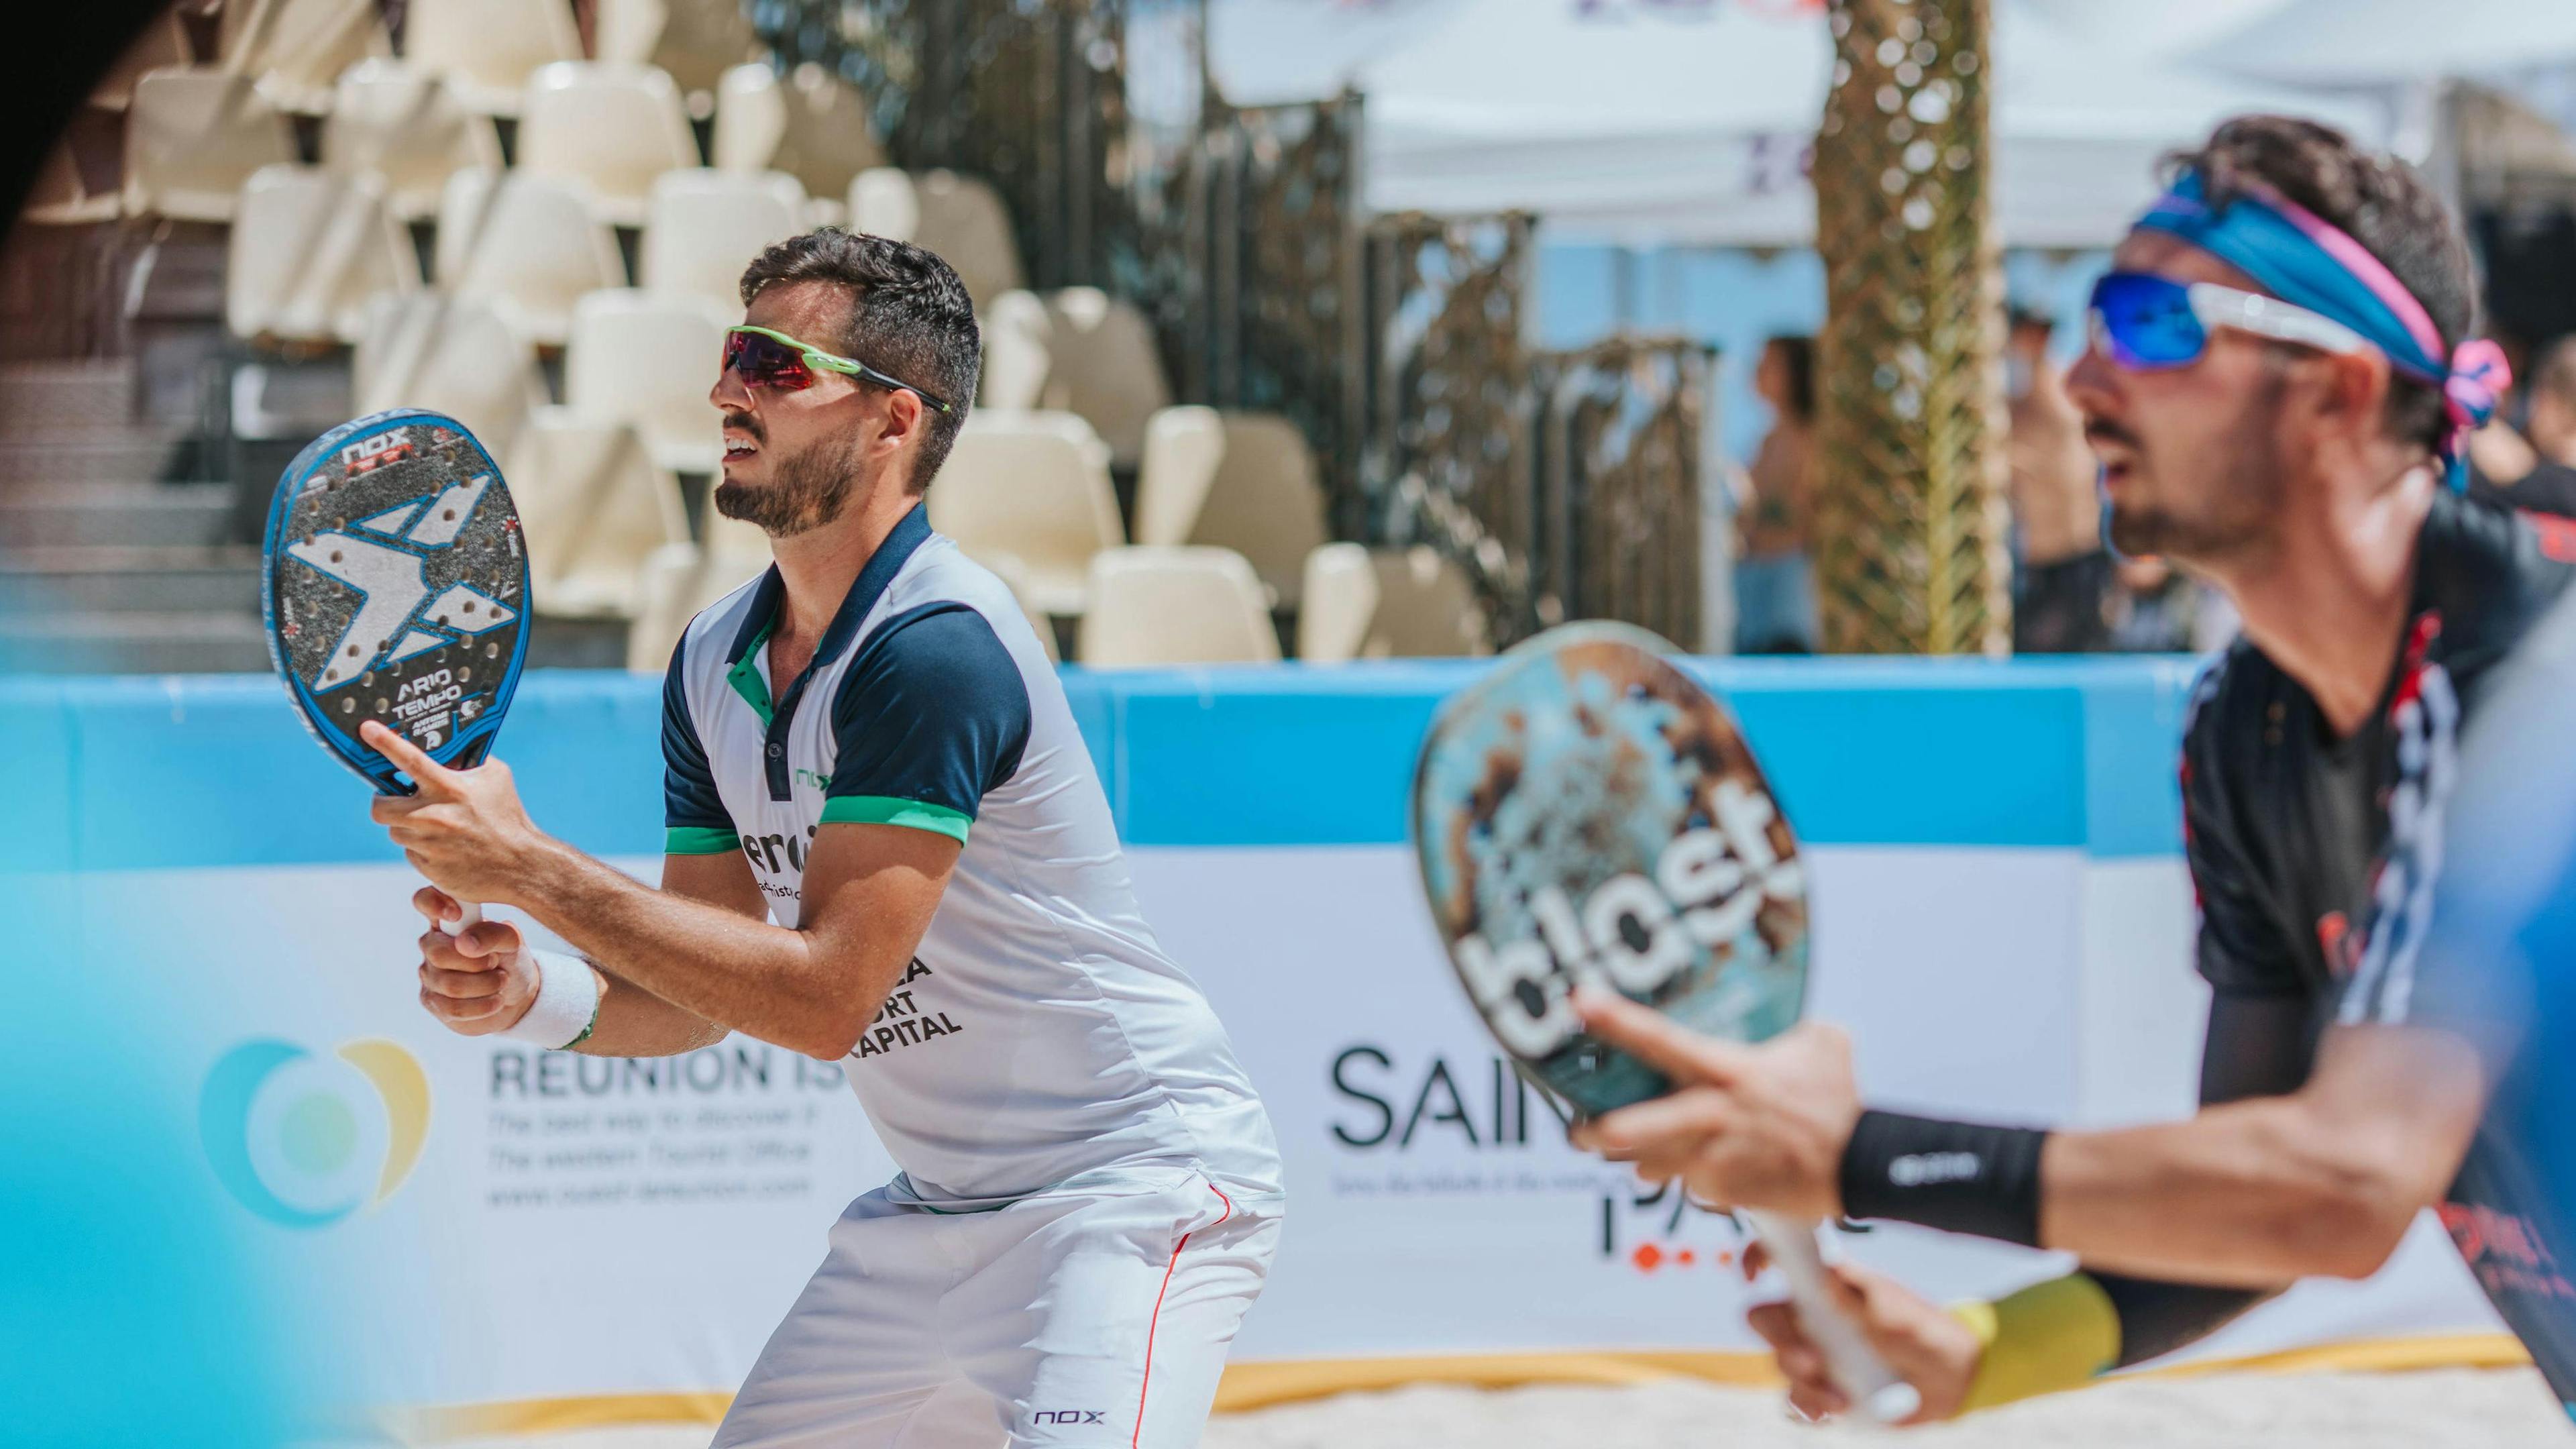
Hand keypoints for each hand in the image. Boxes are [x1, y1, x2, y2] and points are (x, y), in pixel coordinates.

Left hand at [364, 720, 553, 909]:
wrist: (521, 866)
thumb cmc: (507, 817)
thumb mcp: (495, 778)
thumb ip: (467, 760)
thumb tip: (444, 749)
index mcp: (450, 789)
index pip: (410, 761)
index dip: (385, 743)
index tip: (367, 729)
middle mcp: (434, 816)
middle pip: (381, 807)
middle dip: (385, 802)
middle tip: (397, 800)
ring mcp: (429, 844)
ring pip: (396, 831)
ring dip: (408, 827)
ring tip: (435, 826)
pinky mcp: (428, 868)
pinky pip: (411, 853)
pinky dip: (422, 848)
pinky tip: (446, 847)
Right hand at [413, 885, 537, 1035]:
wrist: (516, 996)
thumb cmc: (510, 959)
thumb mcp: (512, 943)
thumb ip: (493, 934)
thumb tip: (465, 943)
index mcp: (448, 919)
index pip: (424, 900)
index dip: (433, 903)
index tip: (456, 915)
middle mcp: (432, 944)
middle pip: (437, 952)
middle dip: (477, 962)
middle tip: (496, 962)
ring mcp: (429, 974)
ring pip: (450, 984)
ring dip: (486, 985)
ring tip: (502, 980)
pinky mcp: (433, 1002)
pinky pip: (453, 1008)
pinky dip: (483, 1006)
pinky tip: (496, 1001)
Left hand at [1565, 988, 1860, 1218]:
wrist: (1863, 1165)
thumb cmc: (1839, 1101)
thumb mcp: (1823, 1044)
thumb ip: (1793, 1030)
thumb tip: (1789, 1023)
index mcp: (1727, 1071)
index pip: (1660, 1039)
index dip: (1617, 1019)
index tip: (1579, 1002)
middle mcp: (1711, 1115)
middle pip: (1633, 1126)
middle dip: (1598, 1132)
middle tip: (1580, 1132)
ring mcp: (1714, 1159)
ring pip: (1655, 1164)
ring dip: (1643, 1161)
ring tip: (1633, 1156)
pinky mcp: (1724, 1193)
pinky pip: (1691, 1186)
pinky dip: (1692, 1180)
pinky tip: (1705, 1170)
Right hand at [1743, 1242, 1981, 1424]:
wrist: (1952, 1381)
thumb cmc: (1925, 1334)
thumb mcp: (1896, 1315)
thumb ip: (1858, 1299)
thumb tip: (1824, 1274)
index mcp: (1826, 1286)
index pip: (1780, 1260)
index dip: (1756, 1257)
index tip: (1755, 1275)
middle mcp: (1814, 1317)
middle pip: (1766, 1319)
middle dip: (1780, 1340)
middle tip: (1812, 1360)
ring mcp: (1817, 1354)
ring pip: (1781, 1365)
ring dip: (1804, 1384)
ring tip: (1841, 1399)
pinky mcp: (1824, 1390)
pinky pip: (1796, 1401)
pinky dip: (1807, 1408)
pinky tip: (1830, 1413)